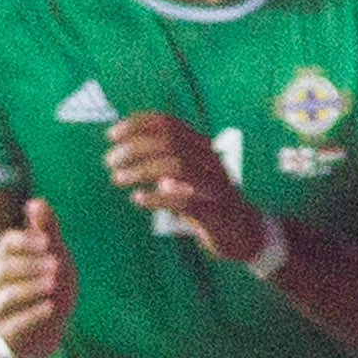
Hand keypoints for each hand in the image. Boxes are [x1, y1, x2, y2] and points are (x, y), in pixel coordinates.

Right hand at [0, 203, 74, 357]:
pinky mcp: (9, 337)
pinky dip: (32, 315)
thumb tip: (37, 201)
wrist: (31, 338)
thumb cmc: (40, 290)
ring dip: (30, 287)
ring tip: (54, 280)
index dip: (25, 241)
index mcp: (4, 263)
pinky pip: (14, 327)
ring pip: (5, 297)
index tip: (48, 240)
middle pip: (3, 269)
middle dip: (29, 264)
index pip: (6, 245)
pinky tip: (51, 307)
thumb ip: (44, 231)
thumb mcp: (47, 259)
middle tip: (56, 262)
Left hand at [104, 112, 263, 261]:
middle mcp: (210, 161)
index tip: (111, 134)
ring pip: (176, 166)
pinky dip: (156, 198)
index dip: (137, 124)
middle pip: (169, 142)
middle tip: (110, 161)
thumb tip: (126, 150)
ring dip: (141, 170)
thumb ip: (163, 161)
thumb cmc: (208, 202)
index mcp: (202, 148)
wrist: (247, 233)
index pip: (168, 124)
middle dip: (134, 148)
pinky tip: (137, 198)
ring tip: (118, 178)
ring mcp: (214, 186)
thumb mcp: (188, 175)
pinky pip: (184, 201)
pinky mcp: (214, 213)